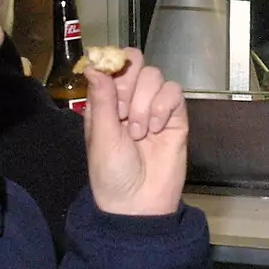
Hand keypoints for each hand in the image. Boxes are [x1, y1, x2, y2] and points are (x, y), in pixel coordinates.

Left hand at [82, 47, 187, 215]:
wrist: (139, 204)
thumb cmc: (112, 174)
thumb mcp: (101, 136)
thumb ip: (102, 99)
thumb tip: (93, 65)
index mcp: (106, 102)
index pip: (112, 65)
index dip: (113, 65)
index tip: (112, 80)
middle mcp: (130, 100)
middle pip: (136, 64)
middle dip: (129, 84)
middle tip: (123, 112)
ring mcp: (154, 107)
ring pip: (155, 76)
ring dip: (144, 102)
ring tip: (138, 132)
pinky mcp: (175, 117)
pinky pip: (174, 92)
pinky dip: (163, 107)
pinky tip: (155, 129)